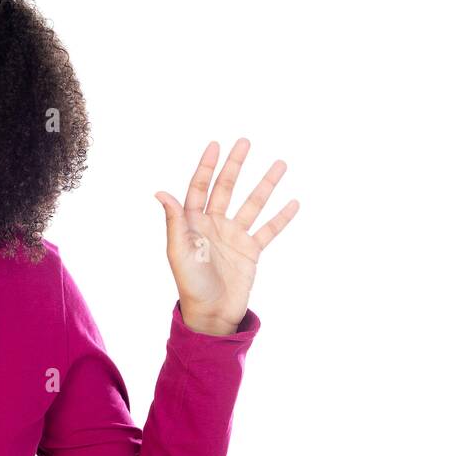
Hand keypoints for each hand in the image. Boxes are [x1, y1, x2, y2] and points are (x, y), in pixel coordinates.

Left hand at [154, 138, 297, 334]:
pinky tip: (293, 201)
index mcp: (193, 223)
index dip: (206, 167)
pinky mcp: (251, 251)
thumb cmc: (190, 284)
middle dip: (235, 166)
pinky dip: (281, 217)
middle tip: (245, 142)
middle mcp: (214, 225)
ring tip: (280, 164)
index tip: (215, 145)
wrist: (211, 313)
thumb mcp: (179, 251)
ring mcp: (234, 236)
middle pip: (226, 189)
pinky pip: (269, 230)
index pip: (200, 188)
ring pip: (252, 204)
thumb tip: (161, 192)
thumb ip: (175, 221)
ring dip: (266, 185)